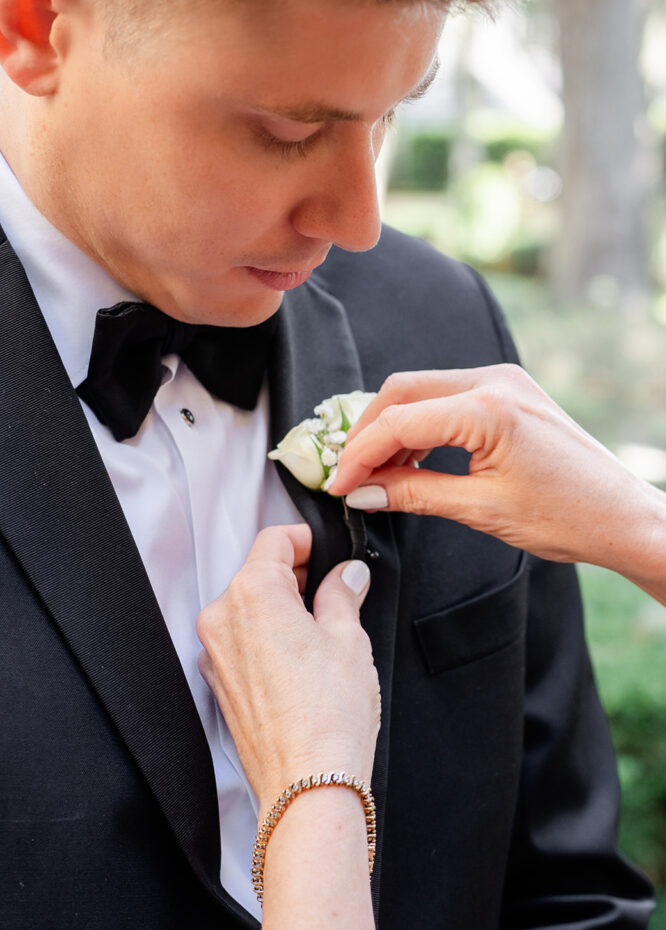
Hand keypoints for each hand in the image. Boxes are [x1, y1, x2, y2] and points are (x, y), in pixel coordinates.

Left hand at [197, 524, 378, 812]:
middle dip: (296, 575)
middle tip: (335, 589)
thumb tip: (346, 576)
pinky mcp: (218, 683)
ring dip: (281, 608)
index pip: (274, 540)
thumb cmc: (329, 715)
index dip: (306, 540)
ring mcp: (215, 653)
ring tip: (322, 631)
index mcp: (252, 593)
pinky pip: (241, 642)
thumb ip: (342, 594)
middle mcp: (222, 618)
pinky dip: (267, 638)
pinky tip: (301, 660)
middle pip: (258, 573)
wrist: (307, 784)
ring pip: (249, 608)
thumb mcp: (349, 638)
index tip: (327, 550)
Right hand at [331, 366, 665, 579]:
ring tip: (376, 473)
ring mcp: (504, 382)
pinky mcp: (509, 392)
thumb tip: (365, 492)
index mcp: (489, 408)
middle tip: (348, 474)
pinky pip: (447, 398)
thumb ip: (416, 494)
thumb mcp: (482, 509)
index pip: (399, 420)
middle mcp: (495, 381)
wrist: (622, 515)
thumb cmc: (568, 516)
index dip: (359, 454)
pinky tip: (410, 460)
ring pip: (422, 391)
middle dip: (367, 432)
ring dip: (392, 428)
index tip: (339, 484)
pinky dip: (420, 425)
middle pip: (402, 391)